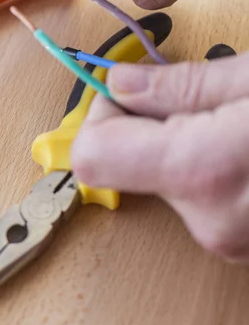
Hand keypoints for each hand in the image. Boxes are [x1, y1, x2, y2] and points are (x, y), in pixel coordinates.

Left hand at [70, 54, 248, 262]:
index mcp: (201, 171)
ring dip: (178, 145)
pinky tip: (238, 150)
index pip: (90, 155)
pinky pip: (188, 195)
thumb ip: (180, 84)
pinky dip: (200, 167)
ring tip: (229, 126)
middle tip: (194, 101)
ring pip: (156, 177)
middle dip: (146, 125)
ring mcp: (223, 238)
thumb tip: (120, 83)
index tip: (127, 90)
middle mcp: (206, 219)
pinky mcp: (235, 241)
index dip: (101, 115)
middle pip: (123, 164)